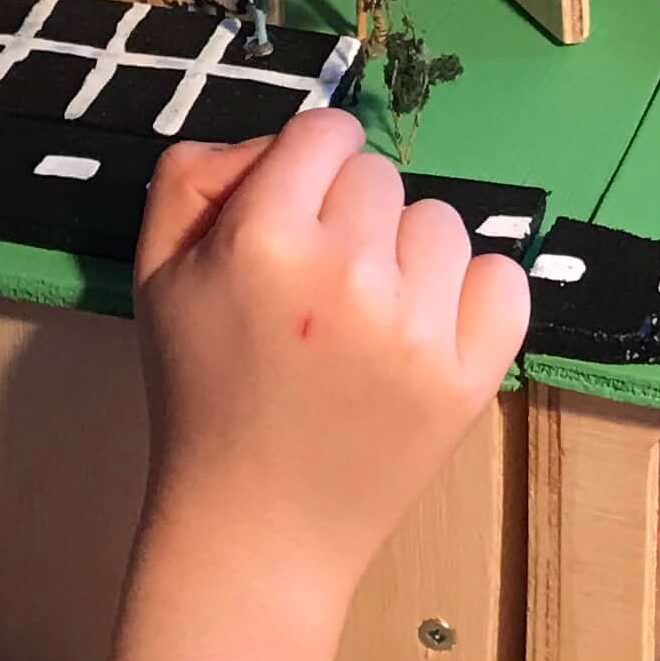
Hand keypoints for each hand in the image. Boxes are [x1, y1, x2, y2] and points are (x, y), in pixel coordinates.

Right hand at [130, 108, 528, 616]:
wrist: (257, 528)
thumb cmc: (200, 396)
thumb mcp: (156, 274)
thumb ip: (195, 178)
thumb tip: (276, 142)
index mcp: (265, 238)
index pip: (326, 131)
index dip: (308, 166)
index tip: (297, 211)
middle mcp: (350, 272)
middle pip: (381, 177)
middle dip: (349, 215)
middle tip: (318, 286)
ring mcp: (418, 328)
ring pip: (440, 224)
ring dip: (407, 256)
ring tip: (366, 318)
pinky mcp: (471, 376)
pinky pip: (503, 279)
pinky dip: (472, 295)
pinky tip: (426, 329)